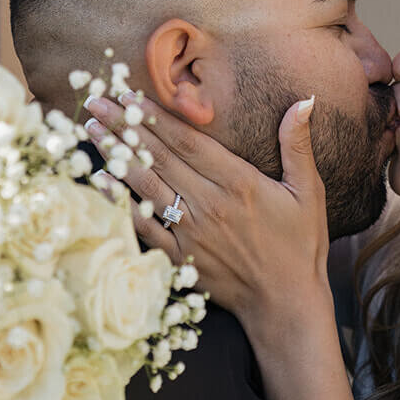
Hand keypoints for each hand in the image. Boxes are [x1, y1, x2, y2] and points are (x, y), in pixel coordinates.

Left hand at [85, 92, 333, 343]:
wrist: (286, 303)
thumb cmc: (300, 246)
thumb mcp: (308, 192)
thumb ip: (297, 145)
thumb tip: (305, 100)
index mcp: (239, 183)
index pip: (188, 141)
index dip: (156, 116)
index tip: (129, 96)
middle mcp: (210, 204)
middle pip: (159, 157)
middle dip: (124, 126)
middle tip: (95, 102)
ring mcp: (191, 232)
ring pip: (145, 186)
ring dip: (116, 156)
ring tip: (91, 131)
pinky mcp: (180, 258)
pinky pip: (142, 226)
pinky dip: (118, 202)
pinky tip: (100, 181)